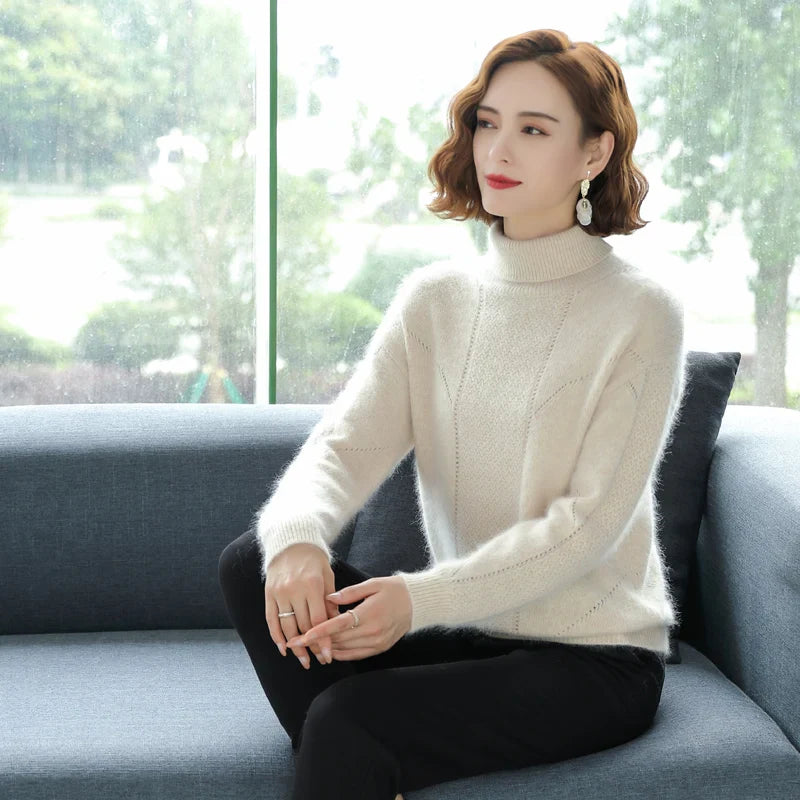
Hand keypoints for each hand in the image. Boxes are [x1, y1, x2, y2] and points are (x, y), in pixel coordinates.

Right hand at [264, 543, 339, 667]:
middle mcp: (293, 590)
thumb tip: (336, 625)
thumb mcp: (328, 575)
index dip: (323, 640)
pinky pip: (271, 620)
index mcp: (312, 585)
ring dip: (295, 646)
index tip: (328, 656)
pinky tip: (283, 649)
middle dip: (311, 646)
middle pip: (302, 626)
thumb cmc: (314, 560)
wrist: (291, 542)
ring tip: (304, 660)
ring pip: (286, 627)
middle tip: (319, 660)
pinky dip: (276, 636)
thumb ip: (331, 600)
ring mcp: (279, 592)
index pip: (318, 620)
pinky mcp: (268, 594)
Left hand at [285, 576, 412, 660]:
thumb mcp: (373, 584)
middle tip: (296, 641)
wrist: (417, 603)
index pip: (337, 626)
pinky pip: (355, 655)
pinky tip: (329, 650)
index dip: (317, 632)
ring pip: (344, 650)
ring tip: (308, 646)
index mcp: (368, 614)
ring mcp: (377, 642)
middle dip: (315, 642)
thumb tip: (328, 598)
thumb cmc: (394, 589)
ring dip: (325, 649)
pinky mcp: (380, 648)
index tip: (300, 637)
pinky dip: (340, 654)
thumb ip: (350, 592)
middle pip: (338, 640)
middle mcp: (372, 631)